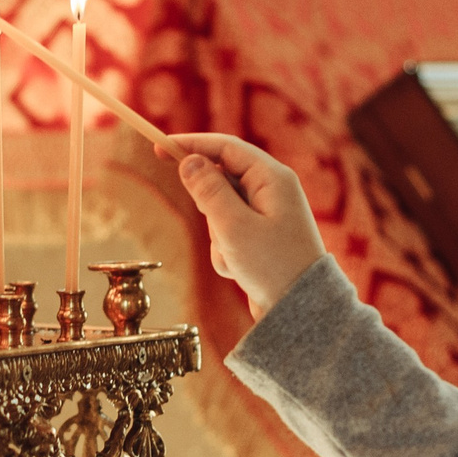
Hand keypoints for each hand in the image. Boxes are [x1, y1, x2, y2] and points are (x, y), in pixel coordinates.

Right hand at [168, 133, 326, 318]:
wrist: (299, 311)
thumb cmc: (272, 266)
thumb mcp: (233, 226)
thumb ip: (208, 190)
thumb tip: (189, 161)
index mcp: (272, 178)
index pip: (225, 147)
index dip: (191, 145)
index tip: (158, 148)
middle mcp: (272, 190)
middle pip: (221, 180)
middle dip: (210, 209)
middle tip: (223, 233)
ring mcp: (267, 214)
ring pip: (221, 211)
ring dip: (218, 235)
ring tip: (237, 257)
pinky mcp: (261, 236)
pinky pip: (228, 233)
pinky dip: (226, 250)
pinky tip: (241, 270)